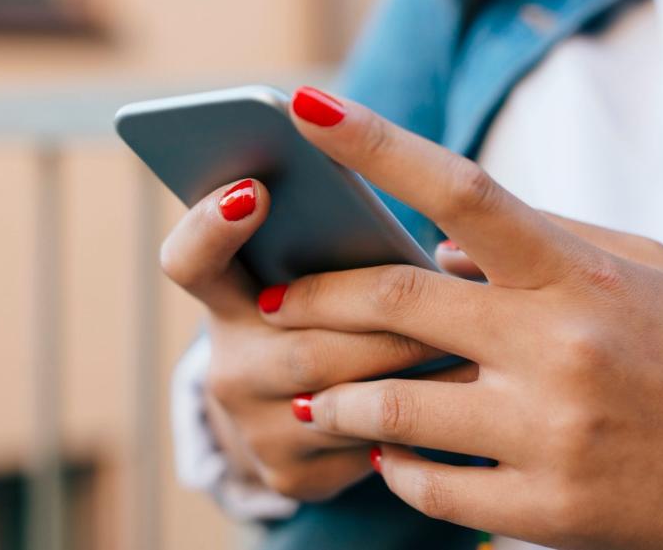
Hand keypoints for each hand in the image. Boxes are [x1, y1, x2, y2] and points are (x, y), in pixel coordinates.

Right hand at [161, 178, 446, 500]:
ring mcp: (256, 427)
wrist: (292, 415)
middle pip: (303, 344)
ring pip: (342, 400)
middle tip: (440, 297)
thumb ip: (332, 245)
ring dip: (411, 370)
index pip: (190, 262)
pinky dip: (420, 419)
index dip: (210, 227)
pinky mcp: (292, 472)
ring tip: (472, 343)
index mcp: (226, 301)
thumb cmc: (324, 317)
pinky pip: (365, 445)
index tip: (258, 190)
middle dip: (380, 326)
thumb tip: (395, 215)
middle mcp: (230, 368)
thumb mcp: (312, 279)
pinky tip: (464, 403)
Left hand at [263, 87, 662, 547]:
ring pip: (391, 407)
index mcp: (577, 274)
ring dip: (333, 399)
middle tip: (272, 302)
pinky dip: (391, 468)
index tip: (308, 111)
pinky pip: (429, 487)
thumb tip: (443, 238)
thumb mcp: (643, 270)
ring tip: (309, 396)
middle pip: (395, 299)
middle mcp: (558, 346)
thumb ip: (546, 239)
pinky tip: (384, 456)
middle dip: (313, 297)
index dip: (375, 144)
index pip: (460, 188)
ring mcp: (550, 433)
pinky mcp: (547, 511)